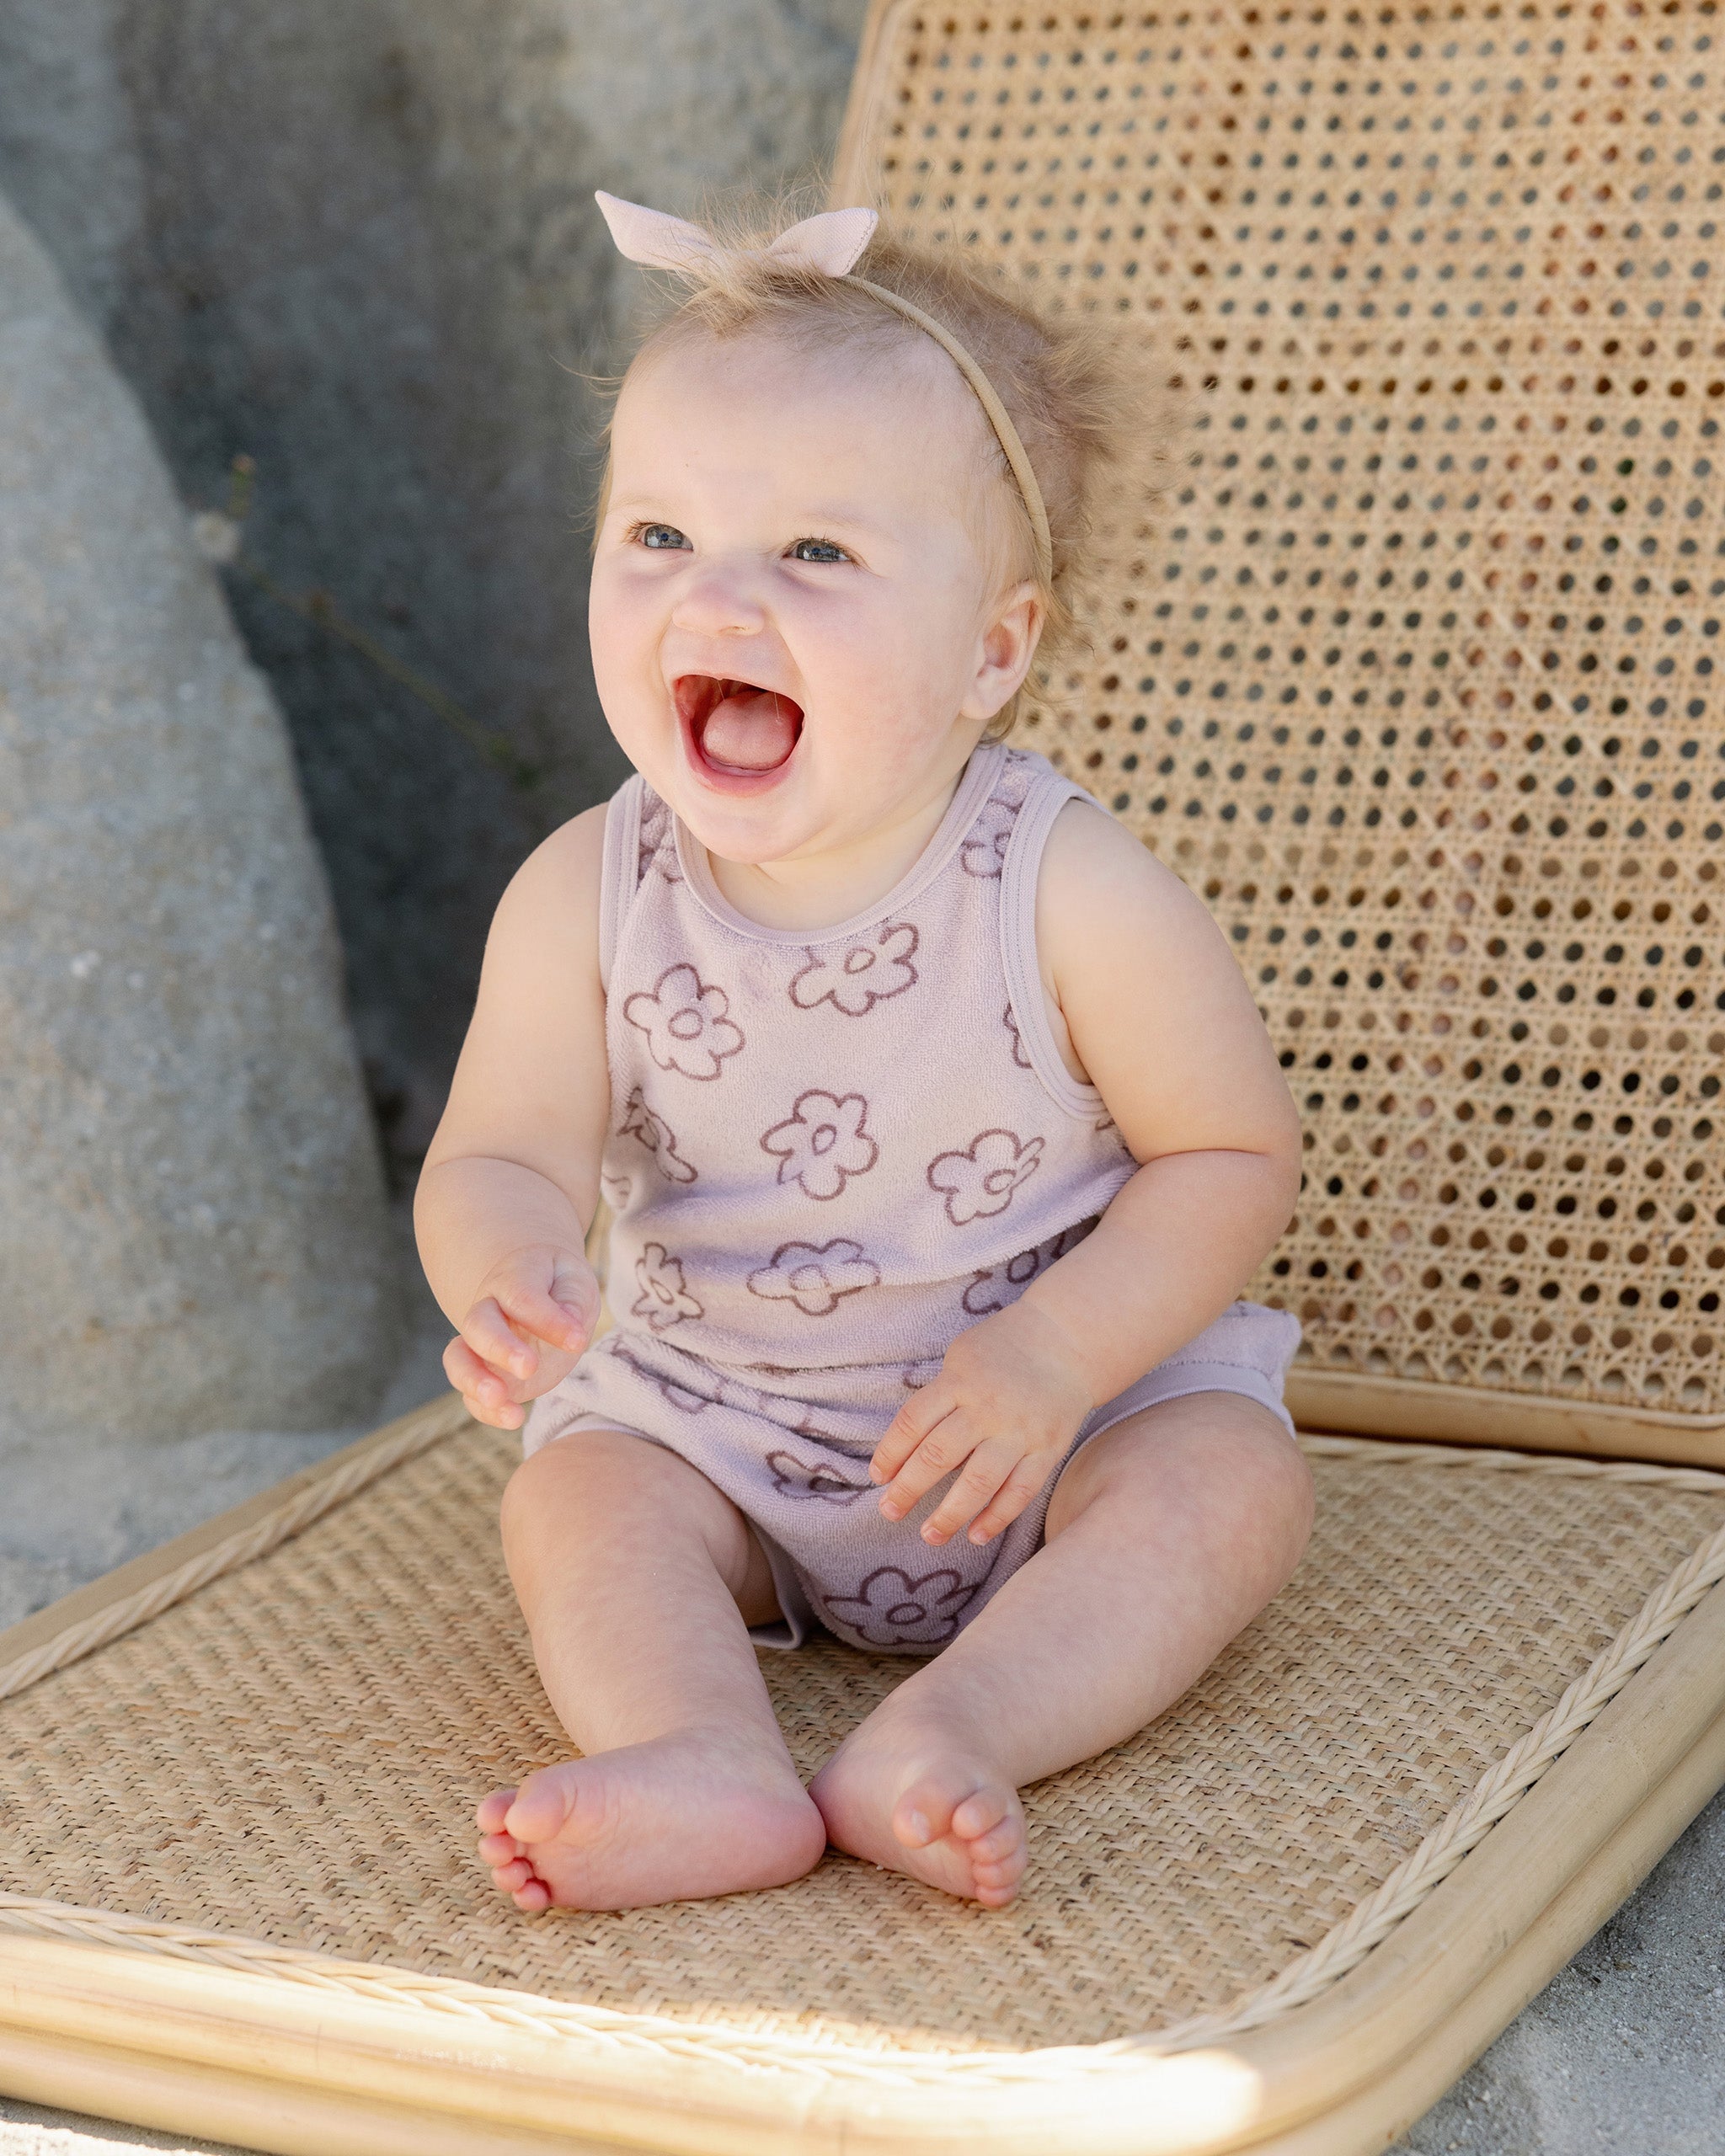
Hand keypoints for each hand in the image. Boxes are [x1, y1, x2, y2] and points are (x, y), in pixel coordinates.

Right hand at [443, 1243, 600, 1429]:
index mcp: (512, 1278)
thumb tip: (571, 1333)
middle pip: (477, 1325)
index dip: (547, 1320)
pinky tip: (513, 1419)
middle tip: (529, 1368)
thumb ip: (573, 1301)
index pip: (521, 1296)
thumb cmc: (560, 1285)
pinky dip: (486, 1410)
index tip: (577, 1341)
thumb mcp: (575, 1281)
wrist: (543, 1292)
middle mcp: (488, 1309)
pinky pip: (471, 1394)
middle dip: (499, 1348)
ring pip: (458, 1360)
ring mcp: (482, 1344)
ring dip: (474, 1382)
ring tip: (500, 1400)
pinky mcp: (487, 1374)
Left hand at [869, 1303, 1093, 1546]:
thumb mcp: (962, 1357)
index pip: (914, 1422)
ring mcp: (1020, 1432)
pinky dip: (997, 1517)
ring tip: (931, 1535)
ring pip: (979, 1481)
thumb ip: (940, 1396)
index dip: (890, 1453)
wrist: (1067, 1339)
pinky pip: (1021, 1491)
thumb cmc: (1003, 1348)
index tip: (878, 1477)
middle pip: (939, 1455)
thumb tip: (908, 1446)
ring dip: (951, 1514)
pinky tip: (976, 1535)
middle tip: (889, 1511)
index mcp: (960, 1381)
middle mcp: (988, 1409)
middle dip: (909, 1489)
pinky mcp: (1049, 1449)